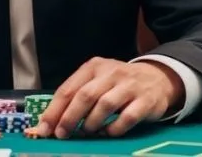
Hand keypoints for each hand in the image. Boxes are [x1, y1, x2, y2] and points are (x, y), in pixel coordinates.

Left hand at [36, 58, 183, 138]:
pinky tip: (109, 132)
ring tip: (87, 132)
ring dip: (92, 123)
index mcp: (93, 67)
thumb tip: (52, 121)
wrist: (156, 78)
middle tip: (62, 134)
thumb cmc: (118, 83)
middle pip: (85, 96)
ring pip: (105, 104)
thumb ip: (77, 96)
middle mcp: (110, 73)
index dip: (54, 110)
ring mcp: (129, 86)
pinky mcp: (145, 100)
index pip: (68, 89)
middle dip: (70, 118)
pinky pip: (127, 117)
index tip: (44, 129)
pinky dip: (115, 128)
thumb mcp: (97, 81)